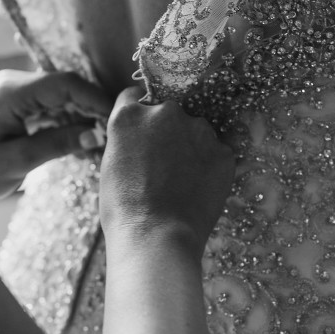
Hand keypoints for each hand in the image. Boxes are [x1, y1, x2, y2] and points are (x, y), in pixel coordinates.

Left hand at [0, 69, 111, 200]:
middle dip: (93, 107)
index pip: (66, 84)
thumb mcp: (17, 162)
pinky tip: (81, 140)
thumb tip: (97, 133)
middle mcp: (15, 83)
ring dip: (82, 115)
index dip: (96, 99)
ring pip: (61, 96)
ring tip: (101, 141)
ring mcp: (15, 91)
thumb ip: (58, 144)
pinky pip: (51, 105)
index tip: (117, 120)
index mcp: (13, 91)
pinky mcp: (16, 104)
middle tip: (114, 134)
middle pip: (67, 86)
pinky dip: (67, 120)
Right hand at [99, 89, 234, 258]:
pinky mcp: (223, 151)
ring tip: (181, 182)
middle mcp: (165, 113)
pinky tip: (197, 190)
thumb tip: (140, 140)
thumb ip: (127, 140)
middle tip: (161, 164)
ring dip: (190, 147)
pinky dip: (209, 166)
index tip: (142, 131)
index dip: (137, 114)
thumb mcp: (111, 165)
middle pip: (168, 112)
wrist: (156, 236)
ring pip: (195, 131)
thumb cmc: (123, 209)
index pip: (133, 97)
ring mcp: (198, 130)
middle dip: (166, 131)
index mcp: (130, 115)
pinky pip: (216, 152)